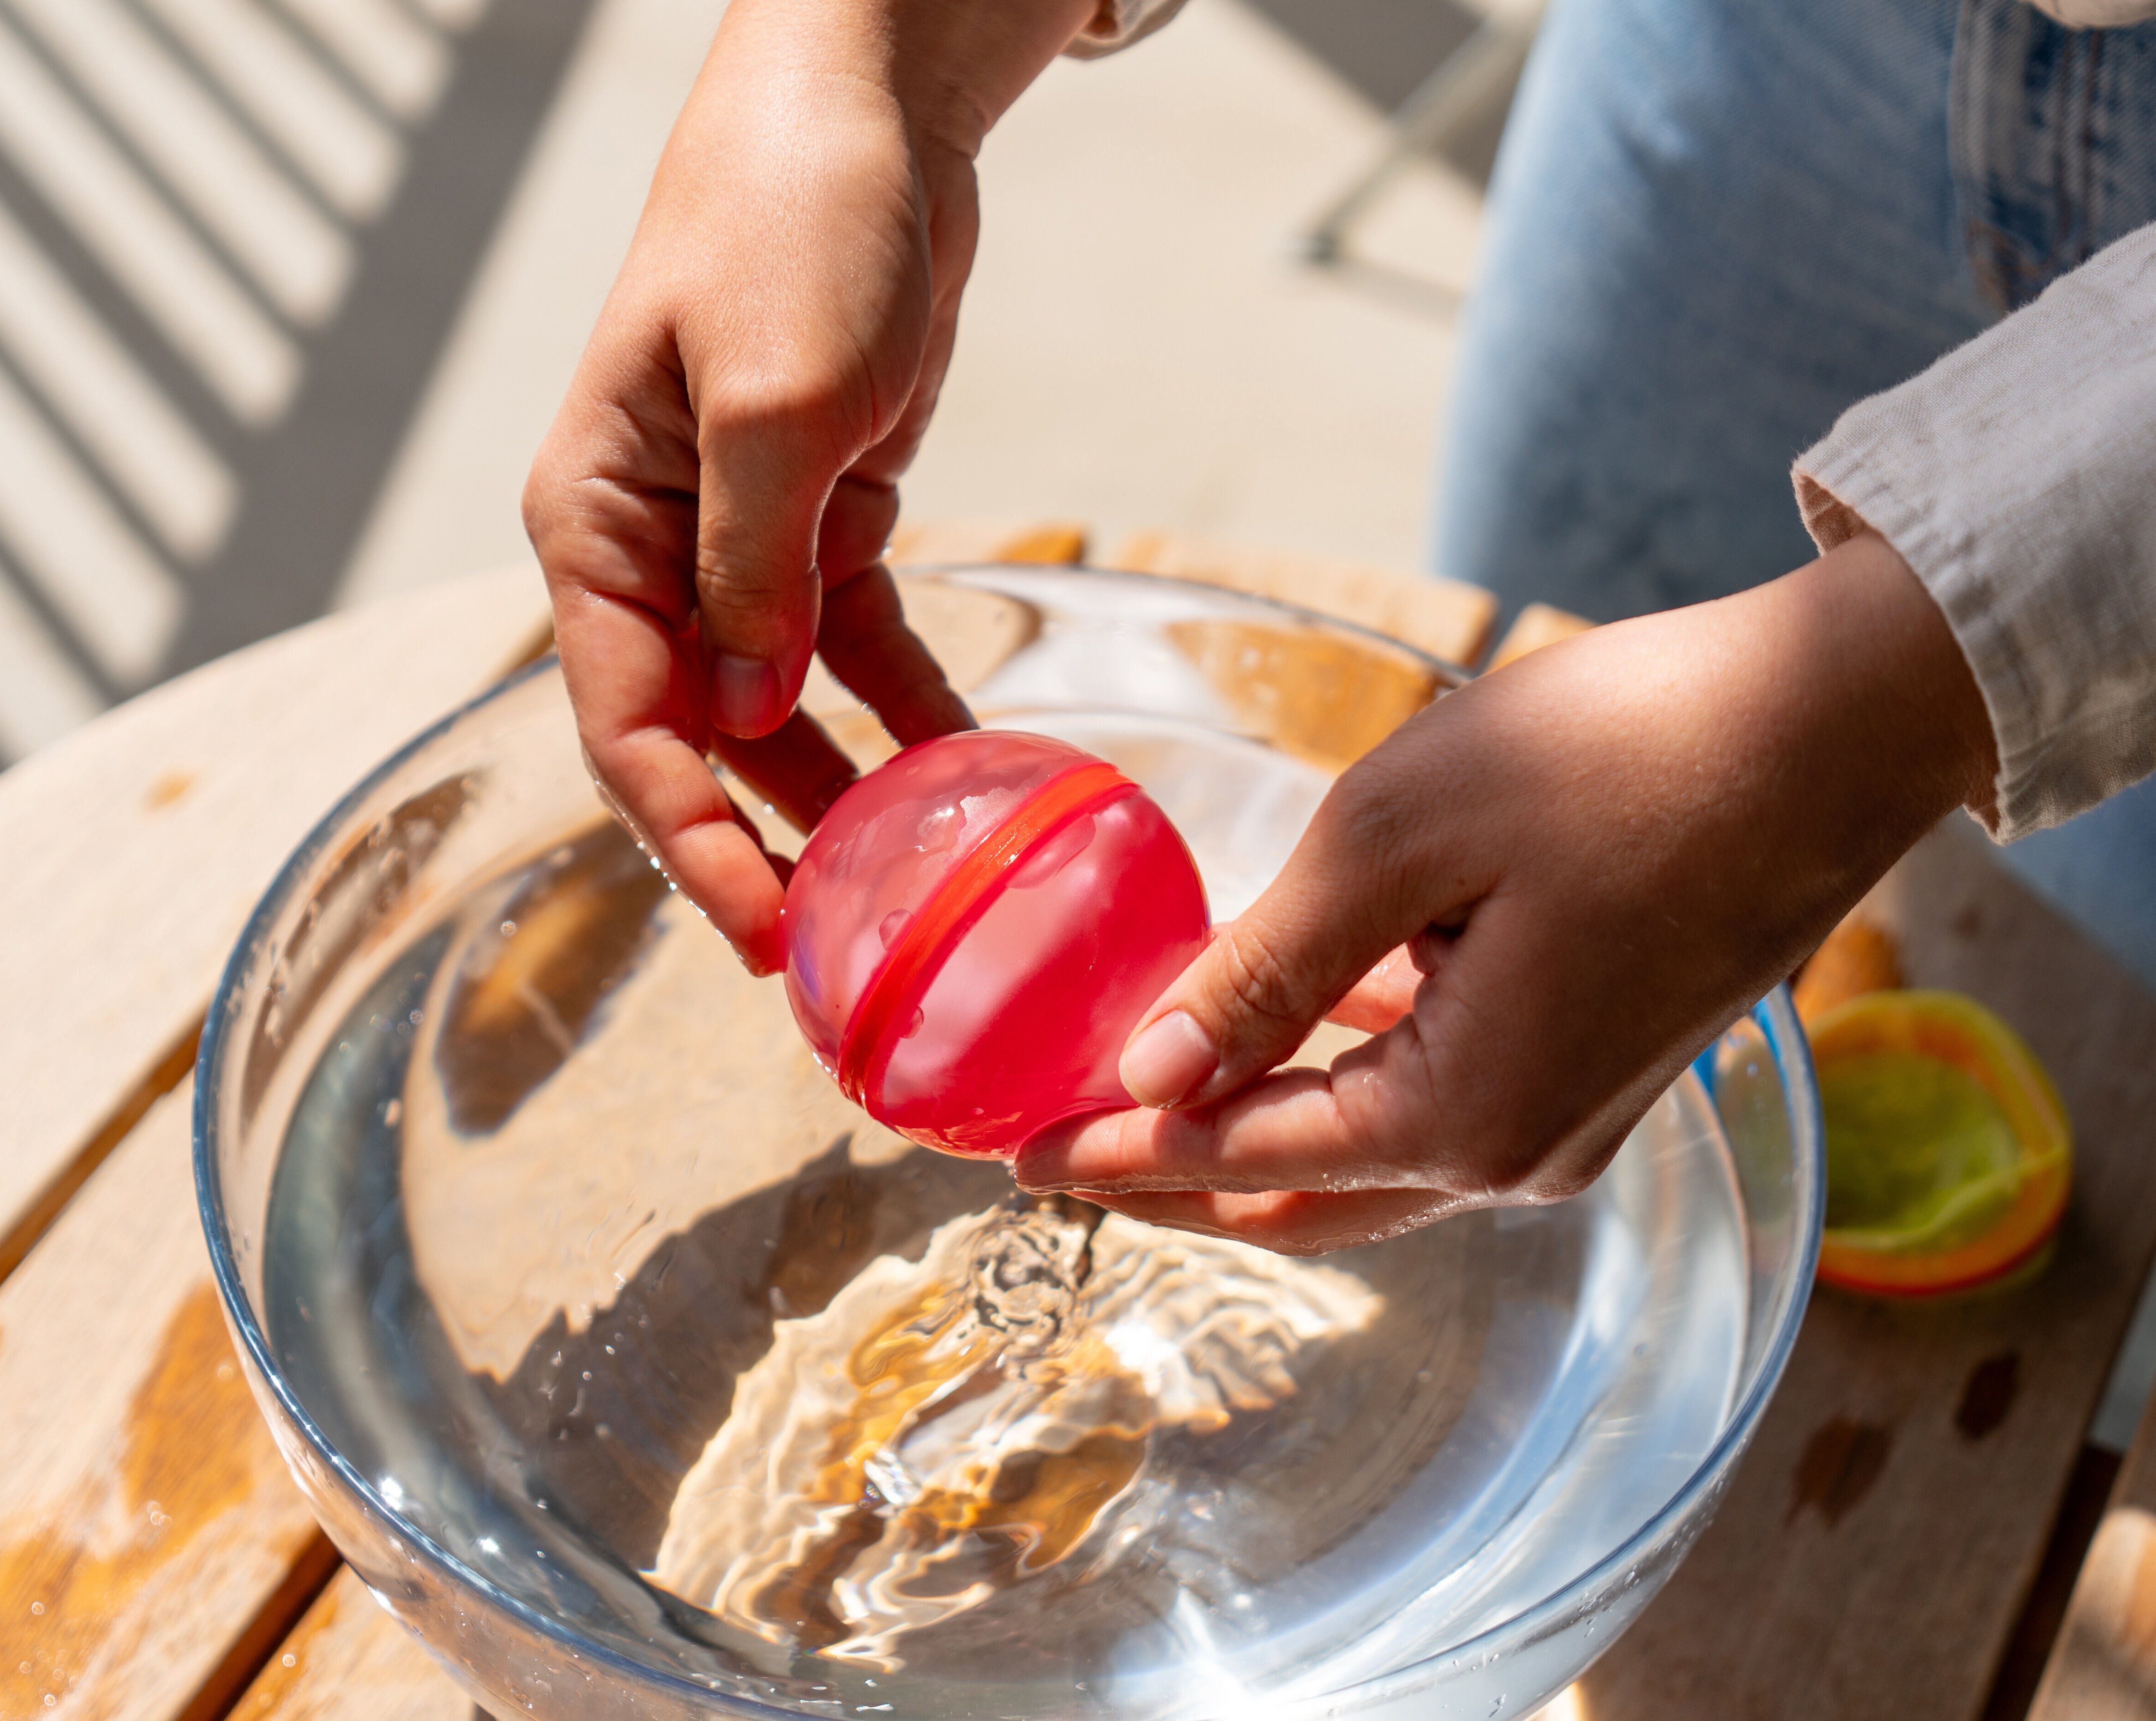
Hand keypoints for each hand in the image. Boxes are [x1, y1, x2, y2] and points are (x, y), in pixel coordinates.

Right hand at [524, 0, 1094, 971]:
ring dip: (838, 797)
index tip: (759, 940)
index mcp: (596, 523)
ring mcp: (738, 542)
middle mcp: (652, 549)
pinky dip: (904, 710)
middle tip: (840, 961)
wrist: (864, 117)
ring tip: (910, 893)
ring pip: (776, 710)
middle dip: (760, 846)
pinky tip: (964, 771)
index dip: (689, 844)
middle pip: (695, 738)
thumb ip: (755, 566)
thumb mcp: (773, 398)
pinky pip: (855, 650)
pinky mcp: (823, 523)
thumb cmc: (785, 224)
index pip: (627, 721)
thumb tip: (747, 716)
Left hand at [1016, 533, 1999, 1253]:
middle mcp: (1521, 1152)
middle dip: (1177, 1177)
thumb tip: (1153, 1077)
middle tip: (1063, 1154)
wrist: (1832, 723)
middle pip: (1305, 1194)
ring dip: (1260, 1134)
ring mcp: (1574, 1118)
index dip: (1118, 1157)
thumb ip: (1265, 973)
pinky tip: (1294, 1026)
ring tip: (1152, 1095)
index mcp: (1462, 1112)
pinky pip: (1442, 1103)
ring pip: (1374, 1161)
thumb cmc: (1616, 753)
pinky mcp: (1606, 1064)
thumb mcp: (1397, 842)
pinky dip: (1349, 1084)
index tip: (1014, 1160)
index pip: (1241, 1156)